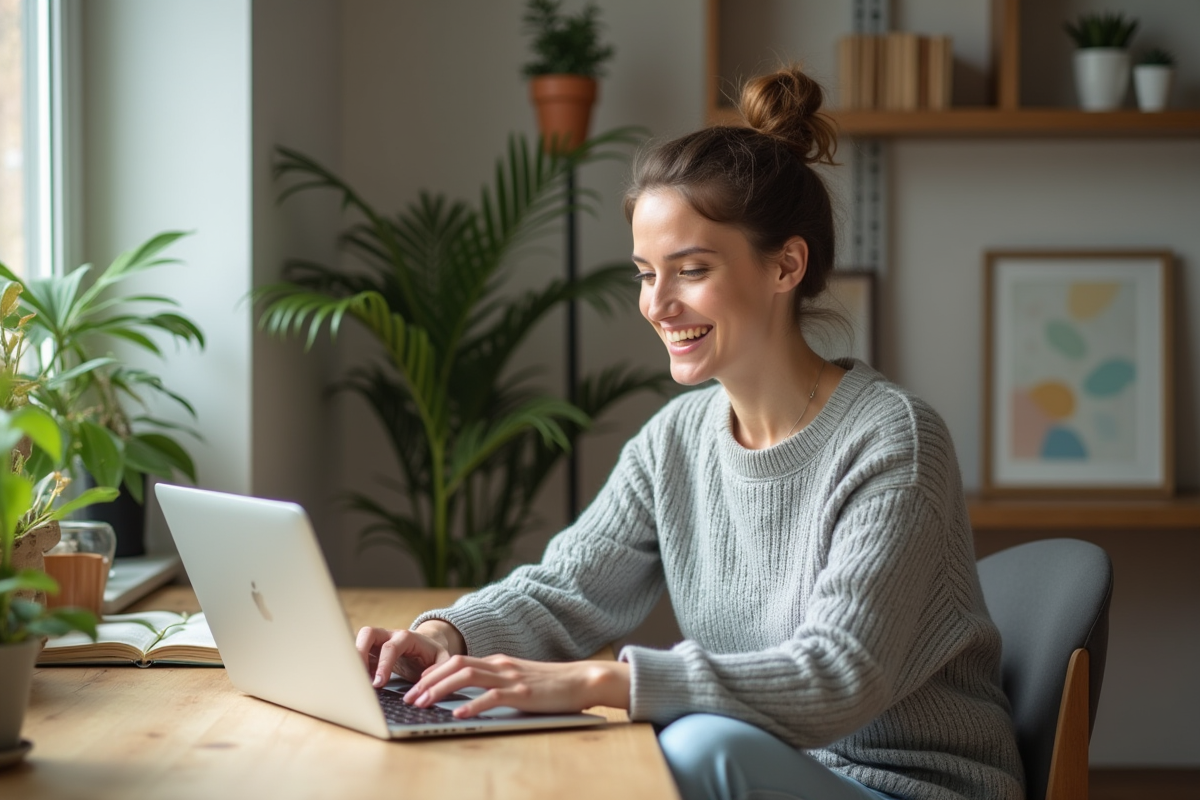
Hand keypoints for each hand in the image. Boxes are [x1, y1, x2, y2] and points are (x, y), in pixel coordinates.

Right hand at [355, 620, 465, 687]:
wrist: (426, 646)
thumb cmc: (432, 655)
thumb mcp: (442, 660)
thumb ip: (439, 668)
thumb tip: (425, 680)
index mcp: (407, 637)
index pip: (390, 647)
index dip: (383, 665)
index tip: (379, 683)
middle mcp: (389, 634)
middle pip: (368, 633)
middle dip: (360, 654)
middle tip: (359, 678)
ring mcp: (378, 639)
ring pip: (358, 639)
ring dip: (354, 658)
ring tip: (357, 680)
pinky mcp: (370, 647)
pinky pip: (356, 650)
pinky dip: (354, 663)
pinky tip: (358, 680)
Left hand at [403, 654, 629, 717]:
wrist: (582, 680)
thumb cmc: (551, 685)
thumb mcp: (518, 680)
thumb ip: (496, 684)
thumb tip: (468, 699)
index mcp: (498, 662)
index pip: (456, 662)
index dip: (432, 674)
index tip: (415, 687)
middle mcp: (501, 665)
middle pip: (455, 666)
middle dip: (428, 681)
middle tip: (410, 698)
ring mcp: (511, 677)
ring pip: (467, 677)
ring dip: (441, 690)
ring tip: (424, 704)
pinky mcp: (523, 693)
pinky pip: (492, 697)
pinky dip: (471, 706)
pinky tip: (458, 716)